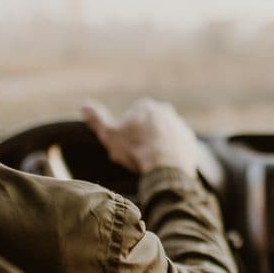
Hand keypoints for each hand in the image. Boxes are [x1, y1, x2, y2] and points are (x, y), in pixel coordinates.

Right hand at [82, 98, 198, 176]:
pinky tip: (161, 167)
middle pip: (148, 126)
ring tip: (148, 164)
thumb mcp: (109, 134)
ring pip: (162, 137)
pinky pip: (176, 148)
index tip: (125, 147)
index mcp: (146, 106)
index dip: (126, 133)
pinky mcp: (190, 142)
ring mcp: (180, 126)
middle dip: (141, 138)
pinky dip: (169, 156)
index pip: (132, 117)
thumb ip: (97, 119)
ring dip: (156, 146)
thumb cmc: (135, 149)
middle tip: (136, 156)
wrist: (165, 167)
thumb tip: (84, 105)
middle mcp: (166, 111)